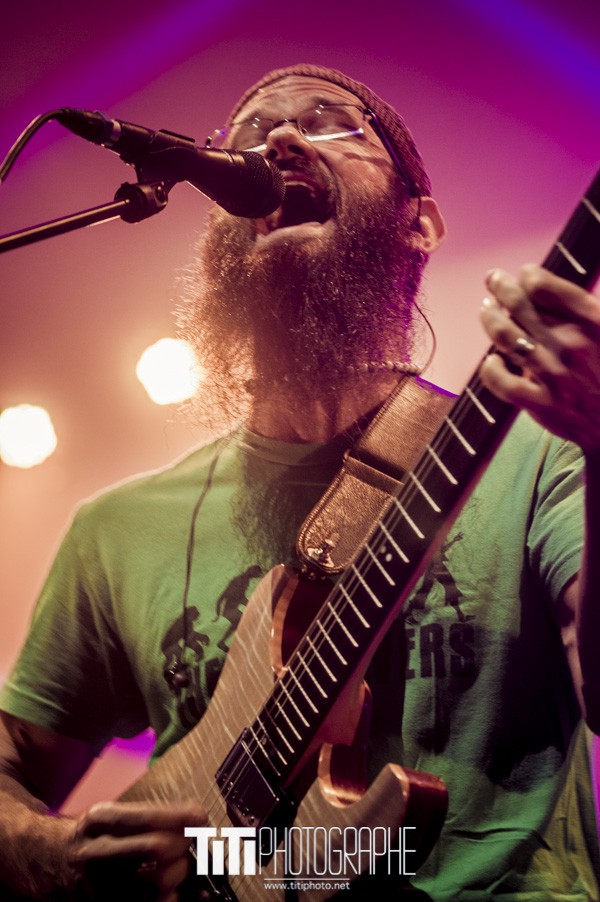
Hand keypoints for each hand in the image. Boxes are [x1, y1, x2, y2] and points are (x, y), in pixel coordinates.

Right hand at [69, 801, 206, 901]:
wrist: (46, 859)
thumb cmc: (87, 834)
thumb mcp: (108, 814)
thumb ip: (146, 818)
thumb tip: (193, 821)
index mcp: (100, 820)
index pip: (149, 817)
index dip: (181, 817)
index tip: (200, 817)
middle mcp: (97, 852)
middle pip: (156, 848)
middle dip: (182, 846)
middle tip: (188, 845)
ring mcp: (99, 885)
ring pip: (156, 884)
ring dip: (179, 875)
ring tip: (179, 867)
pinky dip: (172, 899)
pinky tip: (177, 892)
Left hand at [479, 264, 599, 452]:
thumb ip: (580, 313)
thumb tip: (544, 290)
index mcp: (591, 321)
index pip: (544, 286)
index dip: (528, 275)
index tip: (523, 275)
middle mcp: (570, 343)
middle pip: (519, 304)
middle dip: (500, 286)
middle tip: (493, 279)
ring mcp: (554, 374)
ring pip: (504, 335)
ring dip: (490, 318)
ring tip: (486, 310)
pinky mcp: (541, 403)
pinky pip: (501, 381)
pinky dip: (490, 368)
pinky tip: (493, 361)